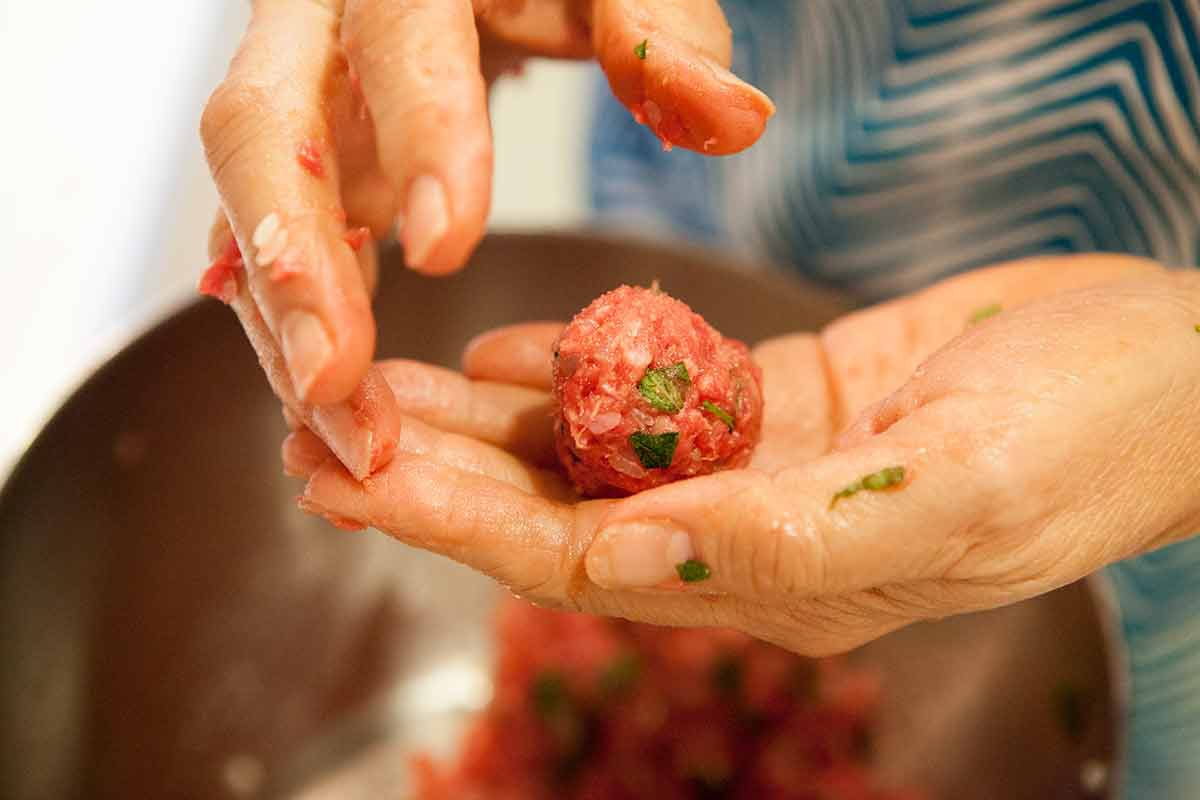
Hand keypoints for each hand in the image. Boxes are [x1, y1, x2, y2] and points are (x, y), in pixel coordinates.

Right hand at [199, 1, 774, 476]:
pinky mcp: (303, 162)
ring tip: (339, 429)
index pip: (397, 39)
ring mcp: (298, 99)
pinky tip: (323, 396)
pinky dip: (290, 321)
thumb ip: (658, 29)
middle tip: (334, 378)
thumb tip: (729, 120)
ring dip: (282, 324)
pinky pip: (267, 240)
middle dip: (292, 258)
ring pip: (249, 205)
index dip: (417, 140)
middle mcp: (319, 27)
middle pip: (261, 128)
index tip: (444, 250)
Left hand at [285, 255, 1199, 654]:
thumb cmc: (1094, 432)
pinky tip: (502, 354)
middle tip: (322, 425)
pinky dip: (575, 369)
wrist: (1172, 362)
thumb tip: (618, 566)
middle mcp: (751, 532)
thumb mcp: (950, 491)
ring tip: (379, 387)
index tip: (347, 475)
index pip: (577, 559)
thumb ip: (782, 542)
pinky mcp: (783, 399)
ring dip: (483, 421)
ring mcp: (763, 463)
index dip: (453, 521)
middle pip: (559, 508)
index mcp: (778, 579)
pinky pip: (652, 386)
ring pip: (591, 447)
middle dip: (436, 472)